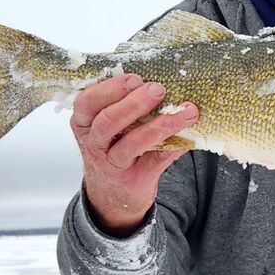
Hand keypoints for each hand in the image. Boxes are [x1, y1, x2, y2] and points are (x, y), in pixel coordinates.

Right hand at [70, 74, 198, 236]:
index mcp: (84, 123)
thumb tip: (164, 80)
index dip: (110, 89)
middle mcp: (94, 143)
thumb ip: (124, 105)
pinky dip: (175, 146)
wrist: (113, 195)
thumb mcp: (107, 127)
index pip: (87, 102)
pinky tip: (190, 136)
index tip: (134, 78)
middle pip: (107, 121)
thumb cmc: (113, 148)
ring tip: (185, 112)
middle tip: (157, 89)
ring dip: (160, 125)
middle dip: (133, 103)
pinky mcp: (134, 179)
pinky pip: (156, 160)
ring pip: (132, 144)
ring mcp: (112, 164)